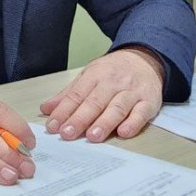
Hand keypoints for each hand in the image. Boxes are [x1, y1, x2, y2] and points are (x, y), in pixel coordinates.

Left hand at [40, 47, 163, 141]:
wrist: (145, 59)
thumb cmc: (113, 71)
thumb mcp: (89, 76)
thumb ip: (69, 94)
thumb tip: (46, 109)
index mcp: (95, 75)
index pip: (76, 95)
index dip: (63, 111)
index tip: (53, 126)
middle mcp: (112, 82)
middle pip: (94, 102)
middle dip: (80, 118)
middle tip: (67, 133)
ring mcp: (131, 92)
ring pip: (117, 108)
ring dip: (104, 122)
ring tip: (92, 136)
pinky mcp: (148, 102)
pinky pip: (141, 113)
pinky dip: (133, 123)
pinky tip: (123, 133)